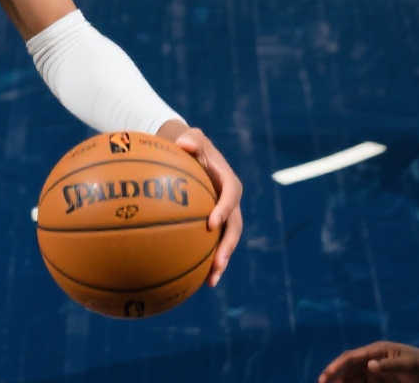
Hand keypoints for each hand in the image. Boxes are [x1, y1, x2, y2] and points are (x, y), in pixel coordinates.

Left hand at [160, 121, 242, 286]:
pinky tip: (192, 280)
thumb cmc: (188, 145)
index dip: (224, 210)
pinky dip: (203, 261)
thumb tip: (184, 143)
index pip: (230, 196)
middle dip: (227, 247)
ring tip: (210, 281)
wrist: (188, 154)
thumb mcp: (191, 138)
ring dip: (220, 262)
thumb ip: (191, 140)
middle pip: (234, 227)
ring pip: (225, 242)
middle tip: (217, 263)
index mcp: (228, 182)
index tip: (211, 224)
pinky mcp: (212, 226)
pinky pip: (210, 245)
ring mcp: (223, 216)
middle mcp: (229, 202)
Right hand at [318, 341, 418, 382]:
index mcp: (377, 350)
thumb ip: (389, 365)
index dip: (337, 366)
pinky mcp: (381, 380)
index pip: (351, 357)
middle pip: (348, 367)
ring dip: (342, 382)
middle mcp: (373, 359)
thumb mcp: (410, 366)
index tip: (326, 375)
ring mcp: (376, 370)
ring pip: (352, 377)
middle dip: (334, 375)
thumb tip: (369, 366)